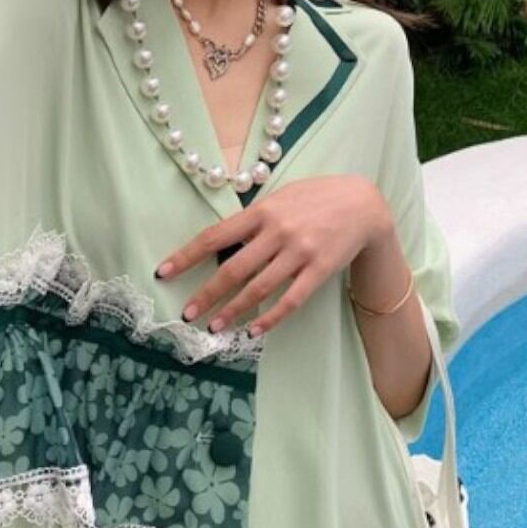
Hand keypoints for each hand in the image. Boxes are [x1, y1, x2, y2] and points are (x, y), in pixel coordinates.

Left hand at [154, 175, 393, 336]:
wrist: (363, 204)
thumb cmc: (315, 199)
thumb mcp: (280, 197)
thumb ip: (253, 219)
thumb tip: (220, 242)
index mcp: (262, 211)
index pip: (214, 236)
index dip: (186, 256)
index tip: (163, 272)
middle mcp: (278, 232)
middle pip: (233, 269)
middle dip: (206, 294)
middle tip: (187, 314)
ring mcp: (299, 253)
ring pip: (258, 288)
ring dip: (232, 310)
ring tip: (213, 327)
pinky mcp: (319, 270)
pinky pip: (290, 300)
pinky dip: (269, 318)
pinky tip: (252, 330)